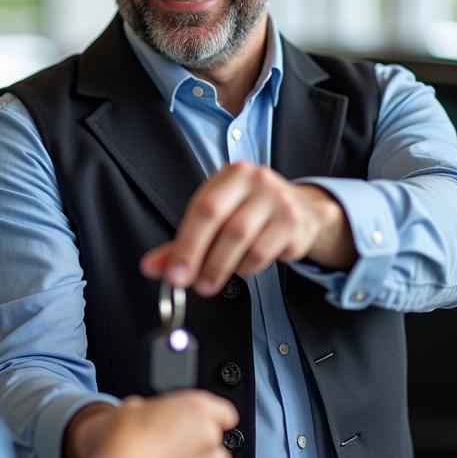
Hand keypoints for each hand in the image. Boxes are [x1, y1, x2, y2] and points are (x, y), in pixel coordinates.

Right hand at [91, 391, 237, 457]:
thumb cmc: (120, 440)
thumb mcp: (131, 408)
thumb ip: (149, 410)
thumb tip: (142, 413)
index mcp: (197, 408)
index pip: (223, 413)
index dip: (208, 420)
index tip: (195, 426)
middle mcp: (209, 436)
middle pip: (218, 445)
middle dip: (200, 450)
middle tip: (173, 451)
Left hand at [139, 162, 355, 295]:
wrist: (304, 210)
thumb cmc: (252, 212)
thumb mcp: (218, 219)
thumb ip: (183, 242)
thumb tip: (152, 267)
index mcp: (230, 175)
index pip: (202, 208)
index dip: (185, 243)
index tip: (173, 272)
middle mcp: (255, 181)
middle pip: (219, 221)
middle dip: (199, 256)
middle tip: (189, 283)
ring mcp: (277, 200)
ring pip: (241, 240)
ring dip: (221, 268)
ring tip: (209, 282)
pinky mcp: (294, 222)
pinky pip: (262, 252)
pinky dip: (246, 267)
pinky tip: (242, 267)